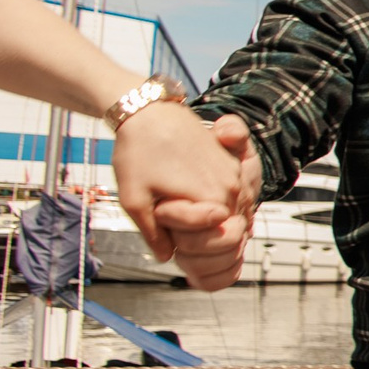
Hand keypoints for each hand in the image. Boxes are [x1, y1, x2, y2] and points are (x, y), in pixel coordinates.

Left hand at [112, 101, 253, 268]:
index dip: (183, 240)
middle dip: (196, 232)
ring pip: (228, 214)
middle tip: (165, 214)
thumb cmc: (139, 150)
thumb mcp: (133, 200)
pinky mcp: (230, 166)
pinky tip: (186, 191)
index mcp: (213, 199)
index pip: (212, 241)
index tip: (161, 218)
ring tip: (173, 201)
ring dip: (205, 217)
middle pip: (224, 230)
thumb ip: (153, 234)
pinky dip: (211, 202)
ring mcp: (234, 175)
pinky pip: (229, 197)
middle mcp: (232, 188)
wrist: (147, 112)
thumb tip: (166, 255)